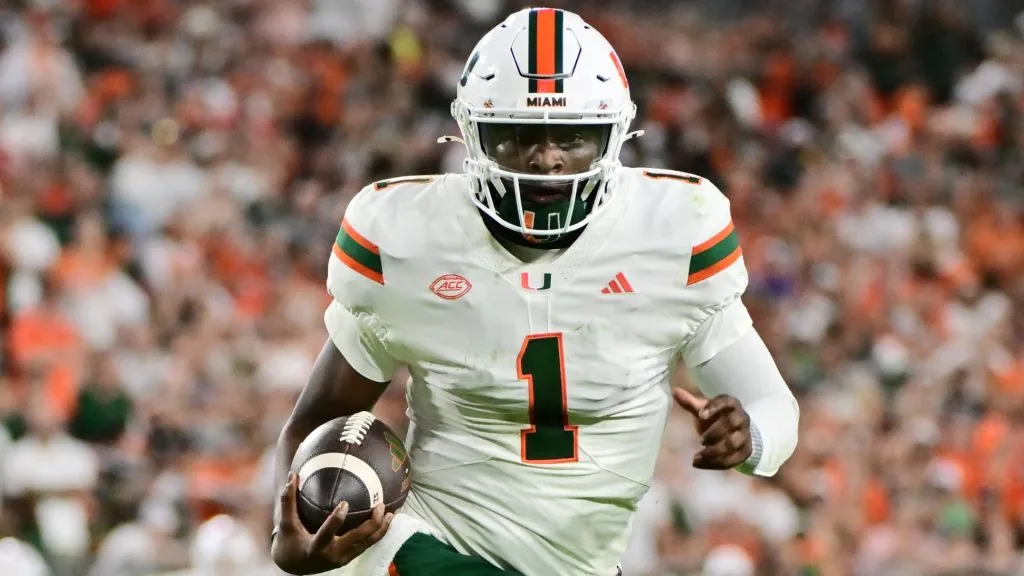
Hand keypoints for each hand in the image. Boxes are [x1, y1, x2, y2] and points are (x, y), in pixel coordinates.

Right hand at [272, 472, 392, 574]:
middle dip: (371, 524)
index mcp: (316, 547)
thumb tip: (291, 475)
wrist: (294, 565)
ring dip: (381, 529)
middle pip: (357, 539)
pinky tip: (386, 519)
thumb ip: (288, 500)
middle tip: (380, 505)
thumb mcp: (286, 523)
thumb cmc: (289, 541)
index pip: (327, 533)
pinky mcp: (350, 558)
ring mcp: (343, 558)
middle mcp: (333, 555)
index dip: (336, 520)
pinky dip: (378, 533)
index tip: (345, 503)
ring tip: (391, 512)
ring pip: (367, 543)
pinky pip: (367, 544)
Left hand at [673, 389, 751, 469]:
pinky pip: (732, 460)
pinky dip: (716, 464)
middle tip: (700, 440)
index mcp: (731, 404)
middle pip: (731, 423)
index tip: (700, 415)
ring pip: (733, 444)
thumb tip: (675, 391)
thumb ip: (690, 402)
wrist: (737, 433)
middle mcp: (741, 418)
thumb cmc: (717, 418)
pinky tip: (701, 464)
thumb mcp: (704, 410)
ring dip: (714, 452)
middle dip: (715, 432)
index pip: (726, 402)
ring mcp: (745, 436)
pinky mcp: (745, 452)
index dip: (714, 407)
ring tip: (696, 457)